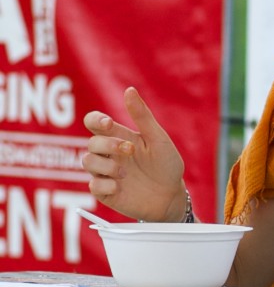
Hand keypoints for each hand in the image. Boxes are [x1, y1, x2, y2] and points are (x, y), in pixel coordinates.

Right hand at [82, 87, 187, 221]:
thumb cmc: (166, 165)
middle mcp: (109, 154)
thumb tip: (129, 90)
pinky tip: (120, 187)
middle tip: (130, 150)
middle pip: (91, 142)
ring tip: (126, 173)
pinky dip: (105, 185)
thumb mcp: (158, 139)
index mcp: (118, 137)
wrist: (172, 196)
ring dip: (106, 165)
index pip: (94, 122)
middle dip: (108, 144)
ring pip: (88, 162)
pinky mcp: (106, 192)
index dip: (95, 120)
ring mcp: (106, 173)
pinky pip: (93, 186)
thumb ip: (142, 116)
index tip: (108, 123)